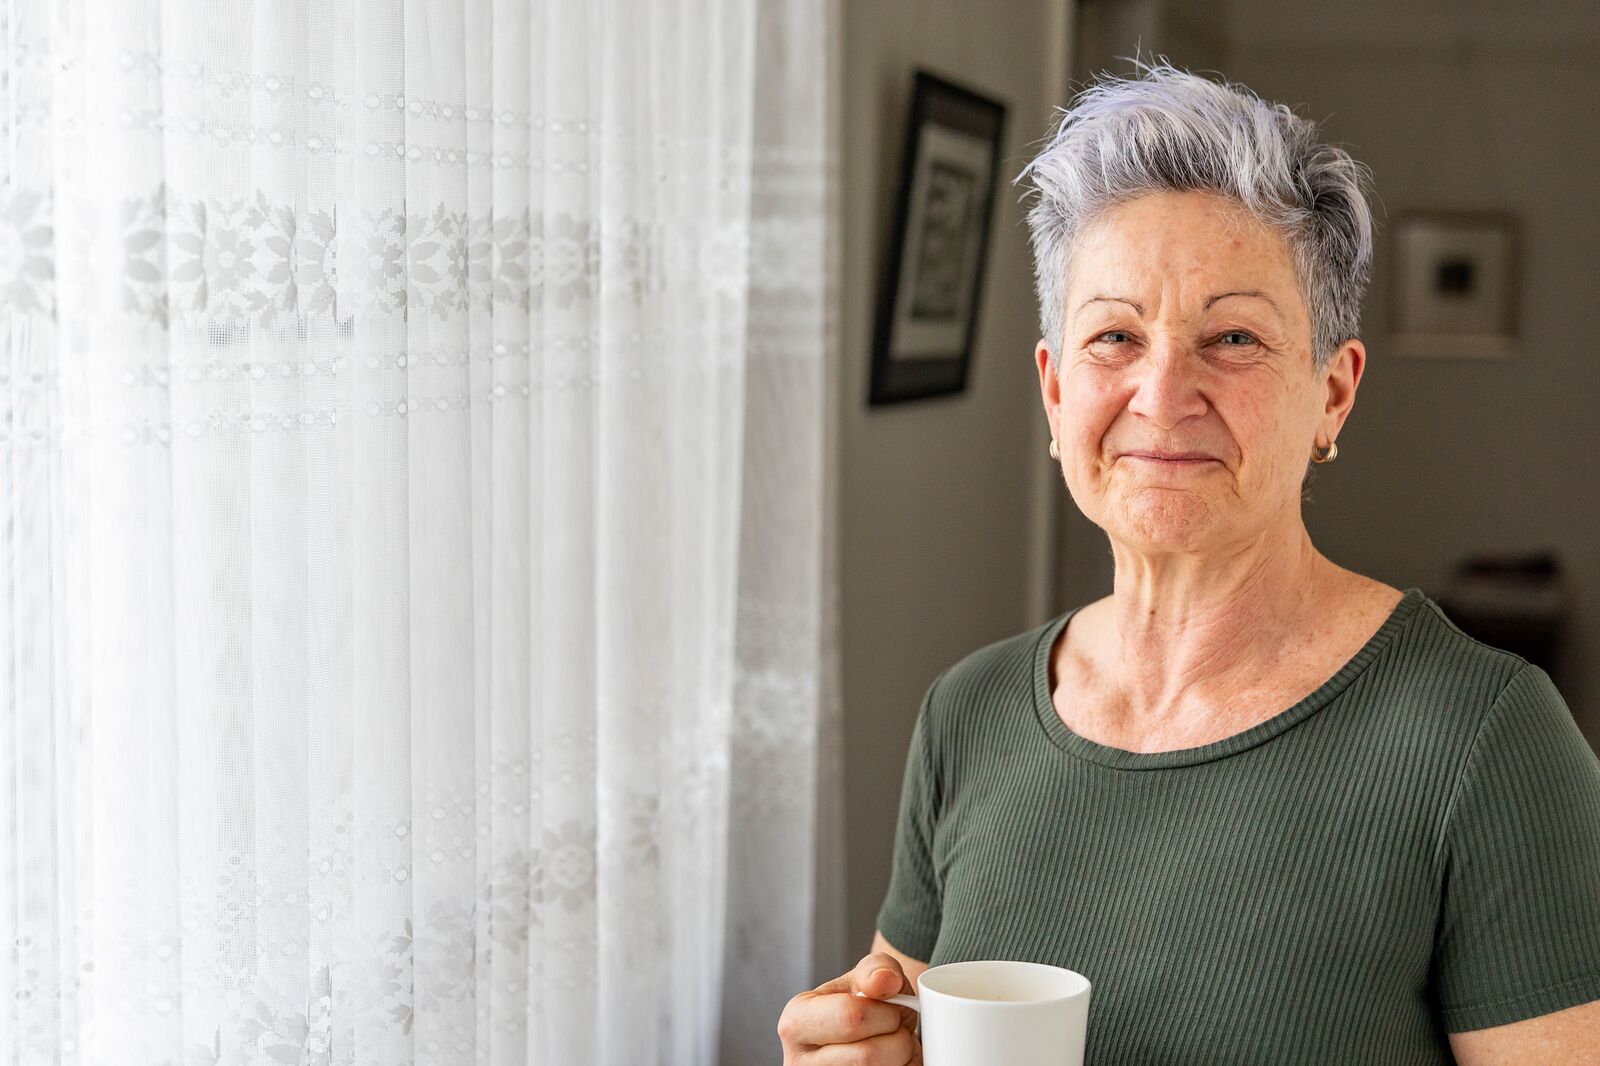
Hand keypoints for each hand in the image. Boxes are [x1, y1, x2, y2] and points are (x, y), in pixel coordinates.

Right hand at [778, 951, 921, 1063]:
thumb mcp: (867, 979)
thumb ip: (877, 969)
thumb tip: (884, 980)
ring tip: (893, 1048)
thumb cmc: (866, 1008)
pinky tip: (892, 1064)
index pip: (850, 1017)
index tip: (890, 1010)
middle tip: (896, 1031)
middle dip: (898, 1039)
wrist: (868, 1038)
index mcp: (797, 1021)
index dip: (885, 1013)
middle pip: (867, 1057)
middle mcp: (799, 1062)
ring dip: (903, 1061)